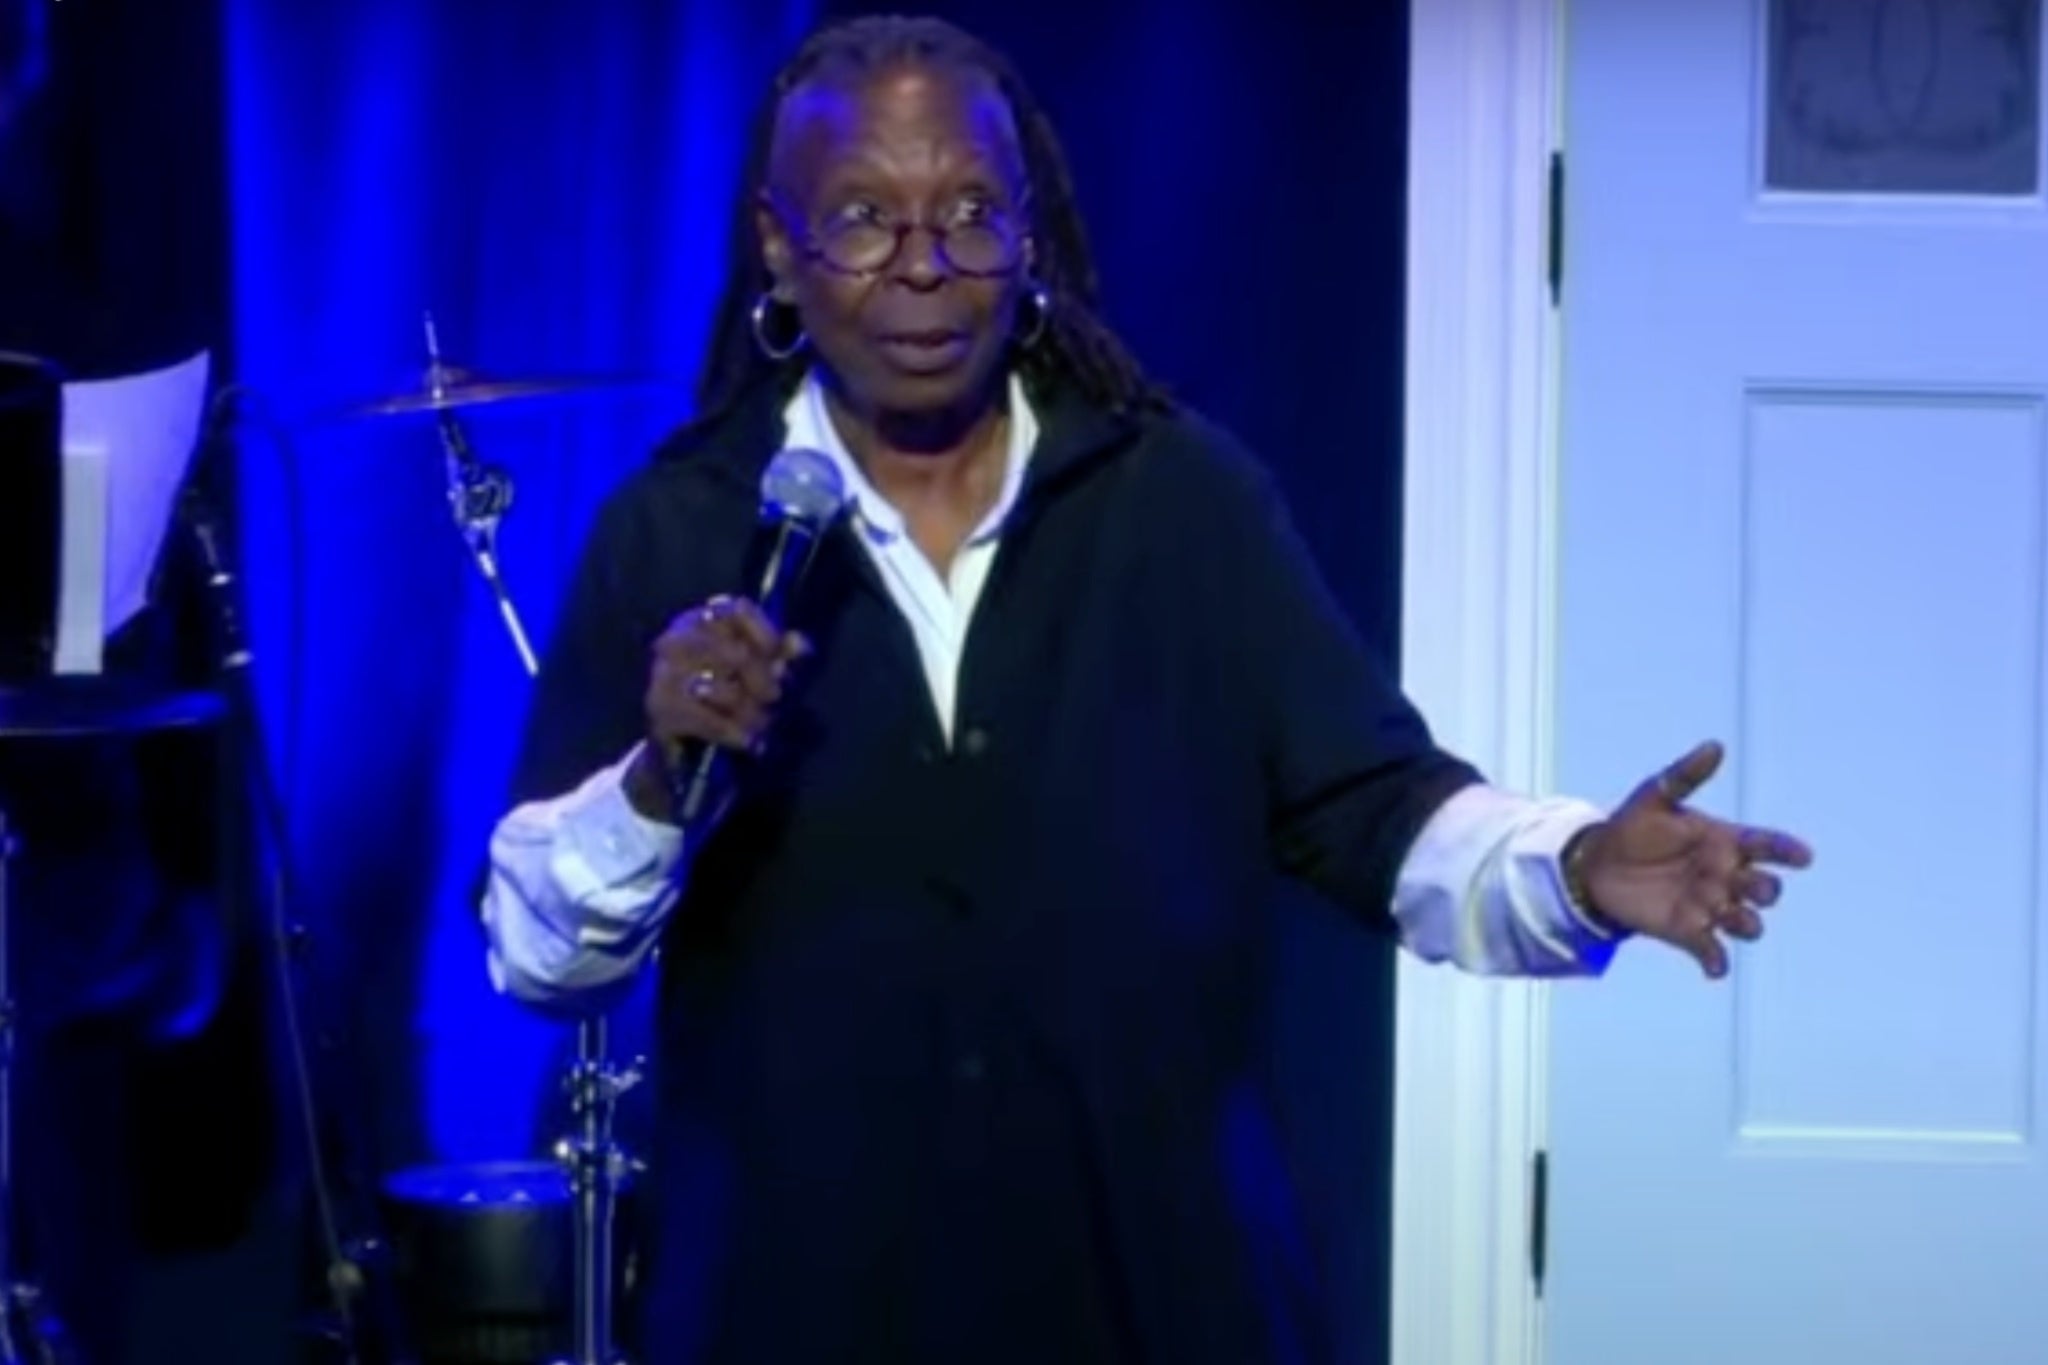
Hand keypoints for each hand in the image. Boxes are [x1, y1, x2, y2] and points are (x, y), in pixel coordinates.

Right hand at [625, 596, 808, 818]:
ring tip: (761, 723)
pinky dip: (731, 732)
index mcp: (701, 620)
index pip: (737, 610)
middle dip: (762, 680)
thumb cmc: (724, 695)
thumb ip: (779, 654)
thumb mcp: (755, 671)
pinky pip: (705, 719)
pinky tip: (747, 741)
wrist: (684, 745)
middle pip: (734, 652)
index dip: (766, 633)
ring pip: (720, 688)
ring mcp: (662, 674)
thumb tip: (801, 645)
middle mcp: (676, 639)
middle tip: (775, 698)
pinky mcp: (659, 708)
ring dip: (748, 710)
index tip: (781, 659)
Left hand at [1569, 740, 1812, 979]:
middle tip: (1747, 885)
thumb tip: (1715, 746)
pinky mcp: (1688, 932)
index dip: (1788, 851)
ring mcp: (1710, 907)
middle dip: (1764, 890)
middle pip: (1765, 890)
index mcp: (1725, 841)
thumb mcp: (1654, 796)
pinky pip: (1712, 953)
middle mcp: (1725, 876)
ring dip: (1747, 925)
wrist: (1597, 865)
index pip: (1768, 846)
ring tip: (1731, 919)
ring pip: (1748, 924)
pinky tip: (1714, 968)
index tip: (1803, 856)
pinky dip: (1716, 962)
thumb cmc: (1632, 827)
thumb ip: (1686, 775)